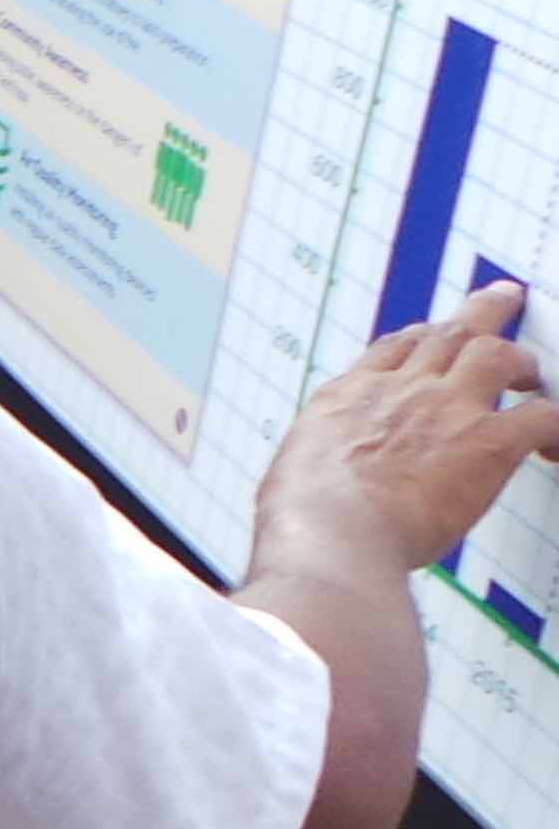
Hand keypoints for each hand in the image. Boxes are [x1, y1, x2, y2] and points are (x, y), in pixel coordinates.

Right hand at [261, 281, 558, 573]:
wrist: (331, 530)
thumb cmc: (305, 514)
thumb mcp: (296, 466)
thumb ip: (322, 458)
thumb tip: (316, 476)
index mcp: (352, 396)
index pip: (395, 348)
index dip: (423, 337)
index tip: (433, 336)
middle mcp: (402, 389)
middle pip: (450, 332)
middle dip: (482, 311)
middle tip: (502, 298)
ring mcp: (447, 408)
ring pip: (497, 353)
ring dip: (522, 359)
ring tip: (531, 375)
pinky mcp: (489, 441)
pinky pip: (542, 415)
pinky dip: (555, 425)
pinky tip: (553, 442)